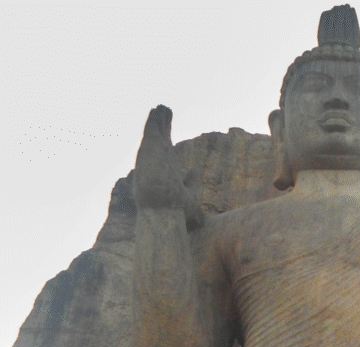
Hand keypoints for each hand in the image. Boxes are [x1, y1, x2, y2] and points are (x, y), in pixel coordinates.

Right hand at [134, 105, 202, 227]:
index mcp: (167, 171)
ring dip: (158, 120)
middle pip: (160, 140)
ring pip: (155, 133)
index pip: (166, 152)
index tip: (169, 132)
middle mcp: (158, 162)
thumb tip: (196, 170)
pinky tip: (157, 109)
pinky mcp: (149, 149)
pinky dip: (154, 119)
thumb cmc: (175, 210)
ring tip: (162, 107)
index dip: (168, 141)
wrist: (163, 212)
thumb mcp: (191, 194)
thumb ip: (193, 182)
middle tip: (166, 111)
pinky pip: (151, 130)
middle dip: (163, 126)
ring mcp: (152, 155)